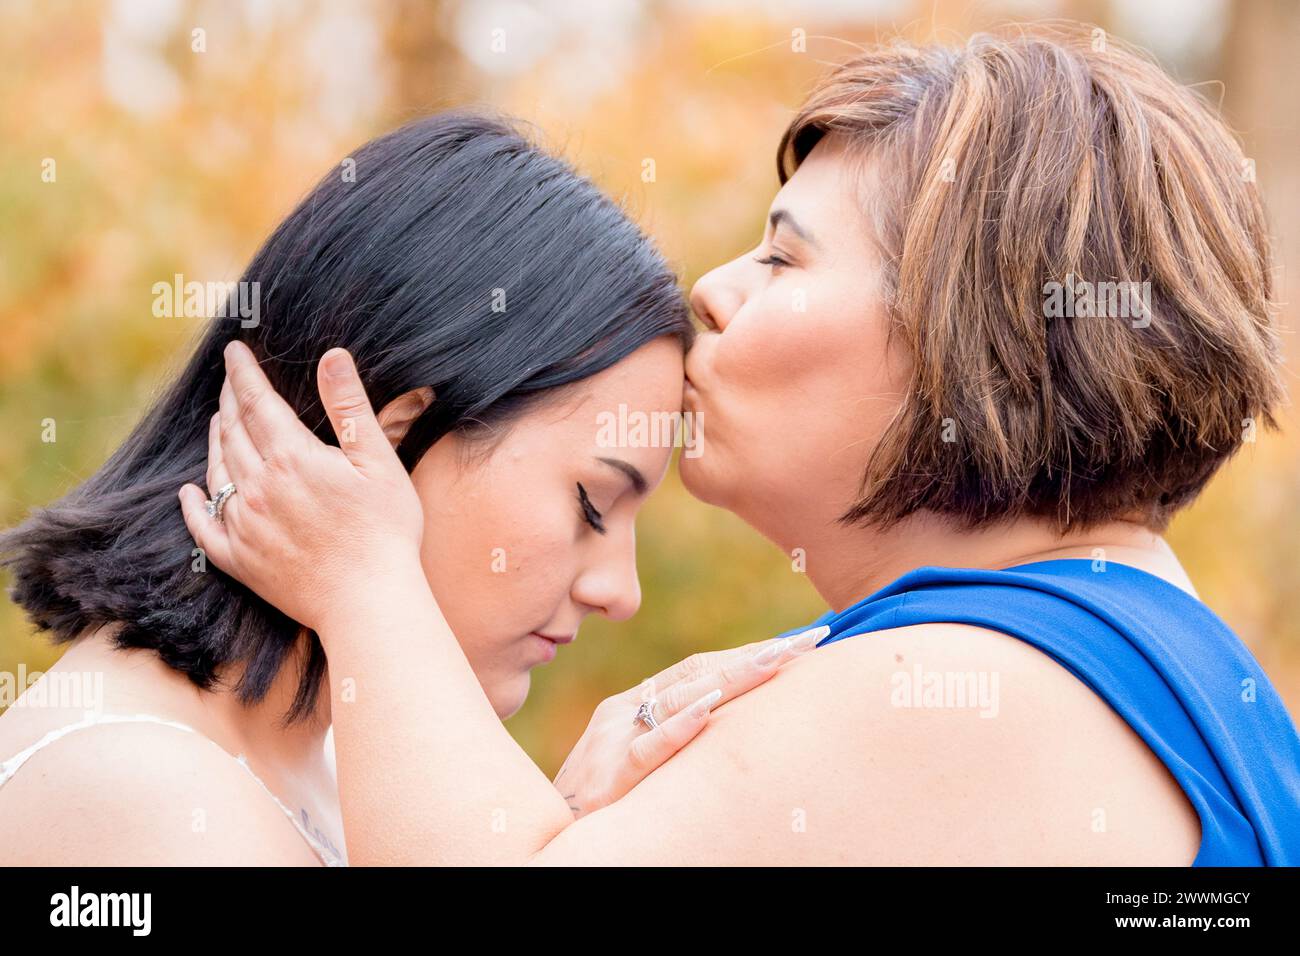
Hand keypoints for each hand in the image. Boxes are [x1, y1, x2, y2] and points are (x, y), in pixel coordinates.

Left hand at [179, 341, 424, 632]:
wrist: (369, 600)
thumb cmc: (386, 530)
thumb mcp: (378, 461)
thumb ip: (350, 407)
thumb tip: (332, 356)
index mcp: (291, 458)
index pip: (256, 402)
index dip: (243, 373)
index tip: (233, 351)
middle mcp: (257, 487)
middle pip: (232, 432)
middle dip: (228, 401)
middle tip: (228, 381)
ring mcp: (243, 526)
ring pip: (217, 472)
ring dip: (215, 442)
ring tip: (218, 424)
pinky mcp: (240, 561)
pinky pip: (204, 526)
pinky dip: (193, 505)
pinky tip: (190, 493)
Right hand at [552, 624, 828, 817]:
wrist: (540, 844)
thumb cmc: (595, 806)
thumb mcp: (633, 760)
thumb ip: (668, 736)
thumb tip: (723, 719)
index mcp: (630, 704)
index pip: (700, 668)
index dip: (748, 654)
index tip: (797, 643)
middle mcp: (622, 712)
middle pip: (701, 674)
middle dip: (757, 656)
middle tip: (809, 640)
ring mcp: (613, 741)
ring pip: (681, 699)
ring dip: (734, 677)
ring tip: (779, 659)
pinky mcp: (609, 779)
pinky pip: (648, 750)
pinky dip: (679, 728)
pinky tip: (710, 710)